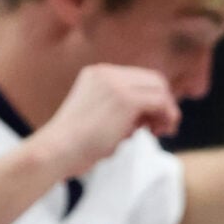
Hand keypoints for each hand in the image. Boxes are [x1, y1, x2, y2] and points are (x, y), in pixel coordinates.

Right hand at [34, 65, 179, 179]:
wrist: (56, 150)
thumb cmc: (76, 145)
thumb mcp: (99, 118)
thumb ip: (122, 110)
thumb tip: (153, 114)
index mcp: (98, 74)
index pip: (139, 78)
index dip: (152, 99)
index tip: (152, 122)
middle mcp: (107, 73)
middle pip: (154, 80)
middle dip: (163, 104)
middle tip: (160, 128)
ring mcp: (116, 83)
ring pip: (160, 89)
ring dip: (167, 111)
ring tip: (160, 132)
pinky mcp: (125, 98)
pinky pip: (160, 101)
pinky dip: (167, 116)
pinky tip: (158, 132)